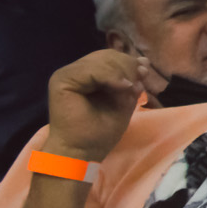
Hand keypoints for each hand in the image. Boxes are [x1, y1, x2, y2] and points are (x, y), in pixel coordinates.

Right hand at [44, 49, 163, 162]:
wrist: (83, 151)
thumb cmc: (102, 130)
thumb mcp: (124, 98)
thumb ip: (132, 79)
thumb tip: (143, 60)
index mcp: (89, 74)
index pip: (113, 57)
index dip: (131, 64)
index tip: (144, 77)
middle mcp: (76, 71)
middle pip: (109, 55)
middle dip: (129, 68)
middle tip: (138, 86)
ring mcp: (67, 74)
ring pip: (102, 59)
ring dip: (123, 73)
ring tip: (129, 90)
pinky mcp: (62, 81)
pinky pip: (92, 69)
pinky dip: (112, 76)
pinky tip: (122, 87)